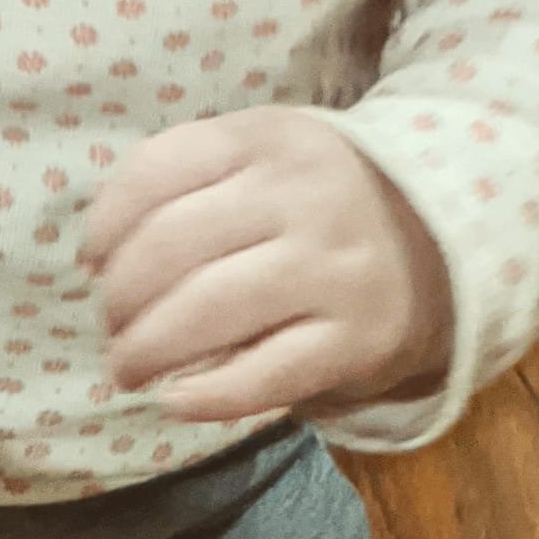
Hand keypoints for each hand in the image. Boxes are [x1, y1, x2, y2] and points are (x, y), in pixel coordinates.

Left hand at [85, 107, 448, 423]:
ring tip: (127, 369)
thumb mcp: (264, 155)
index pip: (156, 173)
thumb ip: (186, 179)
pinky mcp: (358, 339)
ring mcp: (333, 269)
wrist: (446, 237)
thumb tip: (96, 254)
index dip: (104, 226)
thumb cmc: (323, 197)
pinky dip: (205, 396)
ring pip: (207, 310)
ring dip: (146, 349)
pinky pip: (264, 376)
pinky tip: (174, 400)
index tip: (91, 263)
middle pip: (170, 247)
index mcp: (268, 138)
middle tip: (110, 327)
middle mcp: (302, 196)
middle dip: (118, 298)